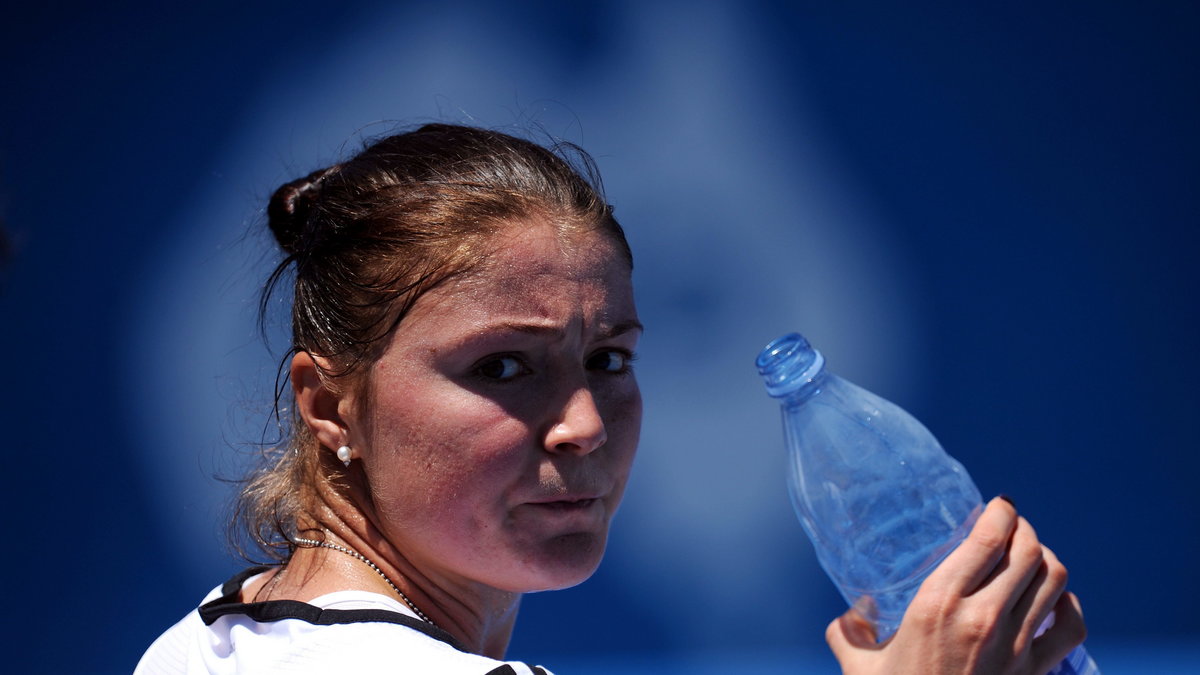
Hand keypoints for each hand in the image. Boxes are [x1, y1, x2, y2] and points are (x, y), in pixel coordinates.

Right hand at [826, 497, 1086, 673]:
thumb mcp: (858, 667)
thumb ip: (848, 632)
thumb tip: (852, 612)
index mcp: (936, 605)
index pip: (988, 540)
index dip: (1002, 513)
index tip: (1000, 504)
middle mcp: (981, 618)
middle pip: (1028, 551)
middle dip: (1025, 530)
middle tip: (1014, 527)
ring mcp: (1015, 646)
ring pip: (1054, 579)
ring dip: (1046, 559)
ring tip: (1032, 556)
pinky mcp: (1035, 671)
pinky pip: (1071, 625)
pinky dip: (1069, 605)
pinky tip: (1056, 600)